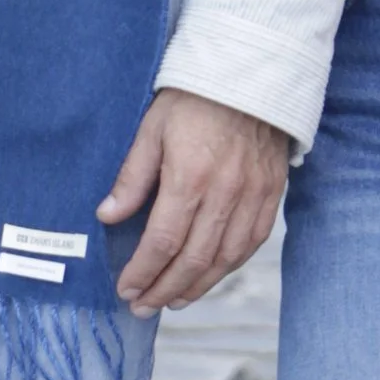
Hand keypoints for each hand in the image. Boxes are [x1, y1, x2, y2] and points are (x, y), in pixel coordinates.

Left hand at [99, 88, 291, 313]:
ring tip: (172, 301)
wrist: (252, 73)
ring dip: (197, 287)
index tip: (125, 288)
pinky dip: (229, 267)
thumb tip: (108, 217)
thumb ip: (132, 178)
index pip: (163, 241)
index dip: (143, 271)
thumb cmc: (194, 98)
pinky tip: (210, 276)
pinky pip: (251, 243)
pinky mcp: (271, 194)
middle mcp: (225, 193)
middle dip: (165, 290)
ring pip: (225, 259)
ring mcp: (253, 196)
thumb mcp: (151, 129)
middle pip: (194, 260)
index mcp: (190, 177)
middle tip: (142, 306)